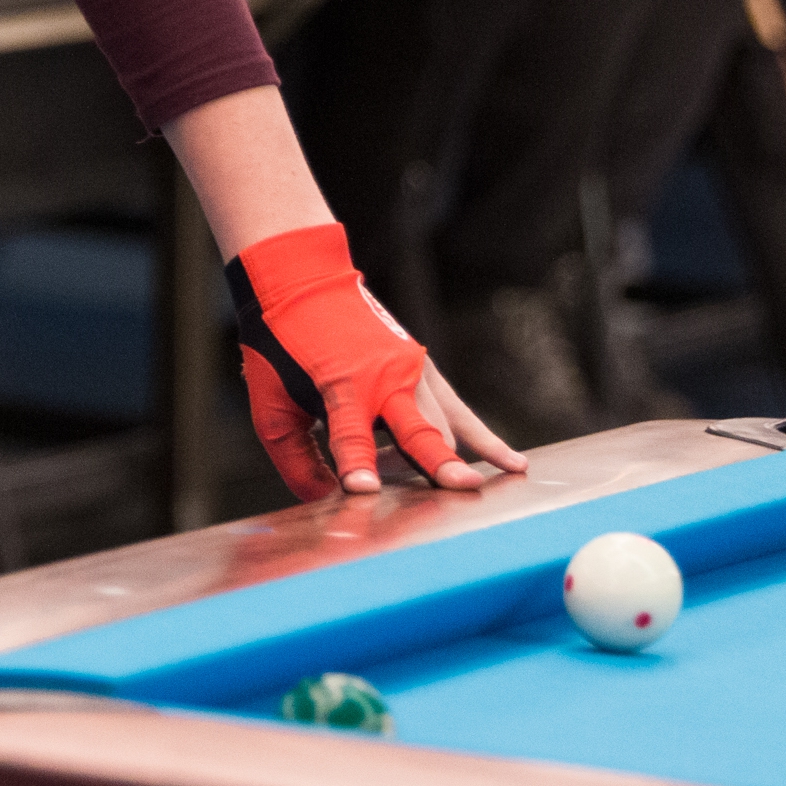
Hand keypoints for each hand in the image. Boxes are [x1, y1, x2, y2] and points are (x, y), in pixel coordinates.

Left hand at [229, 223, 526, 499]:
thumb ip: (297, 461)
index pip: (352, 435)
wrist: (304, 282)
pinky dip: (485, 440)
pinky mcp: (424, 373)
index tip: (362, 492)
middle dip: (436, 466)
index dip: (356, 465)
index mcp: (342, 385)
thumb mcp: (272, 407)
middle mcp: (386, 378)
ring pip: (445, 427)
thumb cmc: (282, 346)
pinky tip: (514, 466)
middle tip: (454, 498)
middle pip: (420, 433)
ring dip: (457, 460)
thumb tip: (325, 503)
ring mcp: (412, 373)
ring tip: (479, 489)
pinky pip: (460, 413)